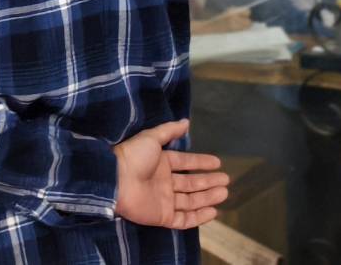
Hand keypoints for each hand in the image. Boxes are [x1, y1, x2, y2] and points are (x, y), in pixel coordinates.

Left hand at [114, 120, 228, 228]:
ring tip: (224, 193)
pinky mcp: (162, 217)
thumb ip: (169, 131)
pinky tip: (213, 211)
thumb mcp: (151, 138)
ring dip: (208, 197)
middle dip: (208, 181)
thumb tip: (186, 121)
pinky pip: (184, 219)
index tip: (218, 163)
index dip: (201, 162)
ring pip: (191, 201)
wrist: (115, 180)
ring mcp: (163, 200)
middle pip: (191, 183)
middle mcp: (163, 182)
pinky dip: (199, 217)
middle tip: (226, 180)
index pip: (185, 163)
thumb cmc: (132, 156)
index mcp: (160, 163)